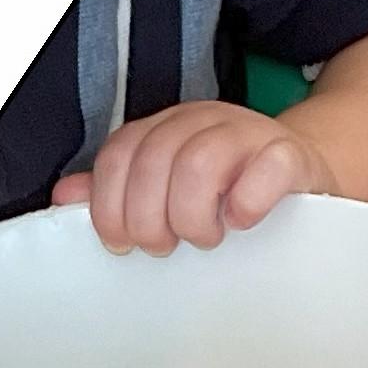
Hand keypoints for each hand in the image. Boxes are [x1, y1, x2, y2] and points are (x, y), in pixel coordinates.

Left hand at [50, 101, 335, 252]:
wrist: (304, 179)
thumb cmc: (230, 191)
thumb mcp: (169, 190)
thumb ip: (118, 192)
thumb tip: (64, 198)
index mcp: (166, 129)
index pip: (119, 154)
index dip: (110, 205)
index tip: (122, 243)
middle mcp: (202, 122)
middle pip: (155, 160)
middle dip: (150, 218)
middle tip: (167, 246)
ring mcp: (248, 133)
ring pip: (200, 163)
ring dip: (193, 215)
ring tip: (205, 238)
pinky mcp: (290, 155)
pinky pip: (265, 169)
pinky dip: (246, 203)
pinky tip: (241, 223)